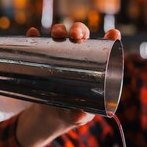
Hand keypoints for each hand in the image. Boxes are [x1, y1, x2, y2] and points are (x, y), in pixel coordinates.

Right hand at [16, 23, 121, 146]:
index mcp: (95, 66)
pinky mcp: (42, 59)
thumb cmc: (74, 113)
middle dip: (79, 29)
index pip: (106, 47)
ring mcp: (60, 55)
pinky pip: (38, 44)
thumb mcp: (79, 116)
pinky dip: (35, 37)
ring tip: (57, 34)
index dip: (111, 37)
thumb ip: (80, 116)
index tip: (113, 33)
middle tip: (76, 35)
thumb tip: (76, 116)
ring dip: (59, 29)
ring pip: (61, 36)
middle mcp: (79, 55)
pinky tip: (33, 33)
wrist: (52, 116)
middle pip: (81, 36)